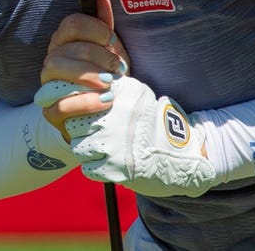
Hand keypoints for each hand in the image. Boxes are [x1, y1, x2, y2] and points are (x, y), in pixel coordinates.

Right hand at [35, 0, 129, 140]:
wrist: (106, 116)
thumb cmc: (106, 79)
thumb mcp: (111, 53)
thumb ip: (105, 28)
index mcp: (64, 43)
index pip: (71, 24)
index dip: (95, 30)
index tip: (112, 42)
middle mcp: (51, 61)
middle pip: (67, 47)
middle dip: (97, 56)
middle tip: (117, 68)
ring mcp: (47, 87)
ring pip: (55, 69)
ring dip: (87, 74)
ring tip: (109, 84)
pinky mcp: (51, 113)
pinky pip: (60, 104)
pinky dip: (85, 101)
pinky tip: (104, 100)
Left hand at [70, 75, 215, 197]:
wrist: (180, 155)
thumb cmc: (155, 123)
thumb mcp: (137, 94)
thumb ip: (111, 87)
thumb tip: (82, 86)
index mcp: (119, 95)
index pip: (79, 97)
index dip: (80, 106)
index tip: (87, 112)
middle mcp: (113, 118)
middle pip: (74, 123)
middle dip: (80, 128)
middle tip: (94, 132)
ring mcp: (111, 145)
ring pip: (78, 146)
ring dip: (86, 148)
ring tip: (102, 147)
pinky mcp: (112, 169)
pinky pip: (87, 167)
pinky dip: (94, 166)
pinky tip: (108, 161)